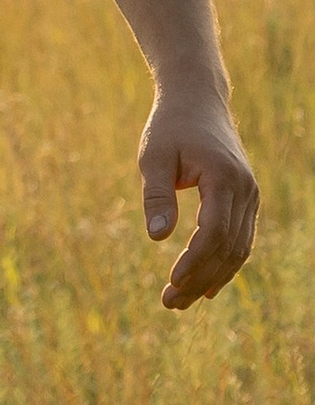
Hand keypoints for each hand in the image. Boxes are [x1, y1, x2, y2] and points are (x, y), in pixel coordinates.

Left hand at [139, 87, 257, 307]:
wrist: (197, 101)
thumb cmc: (170, 127)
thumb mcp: (153, 156)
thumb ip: (157, 194)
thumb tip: (157, 237)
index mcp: (223, 177)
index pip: (213, 232)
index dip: (194, 261)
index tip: (172, 281)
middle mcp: (245, 189)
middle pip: (227, 248)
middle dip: (199, 279)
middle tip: (169, 303)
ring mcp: (250, 195)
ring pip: (238, 249)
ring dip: (211, 278)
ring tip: (179, 300)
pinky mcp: (246, 199)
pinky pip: (239, 240)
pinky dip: (223, 265)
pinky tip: (203, 286)